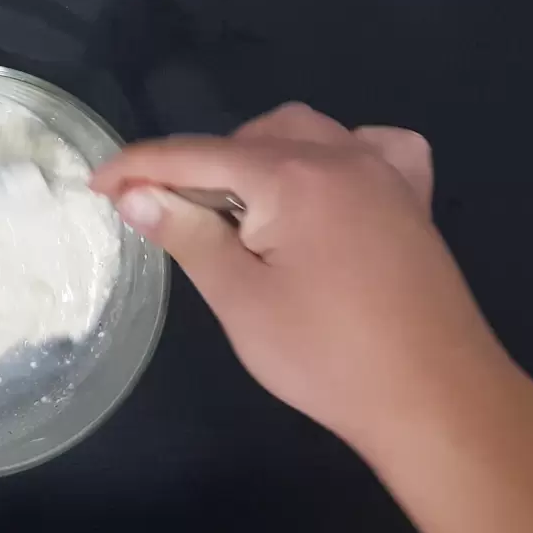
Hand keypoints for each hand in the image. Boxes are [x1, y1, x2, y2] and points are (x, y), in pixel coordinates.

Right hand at [89, 103, 505, 445]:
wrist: (436, 399)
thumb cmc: (327, 356)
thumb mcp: (239, 300)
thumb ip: (187, 235)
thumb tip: (135, 194)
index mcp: (291, 176)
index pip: (193, 154)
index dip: (138, 167)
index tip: (96, 185)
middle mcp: (339, 156)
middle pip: (247, 137)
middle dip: (199, 165)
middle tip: (171, 218)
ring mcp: (383, 173)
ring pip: (303, 133)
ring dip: (258, 155)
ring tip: (236, 208)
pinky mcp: (411, 201)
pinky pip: (369, 148)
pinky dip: (334, 154)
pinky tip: (323, 187)